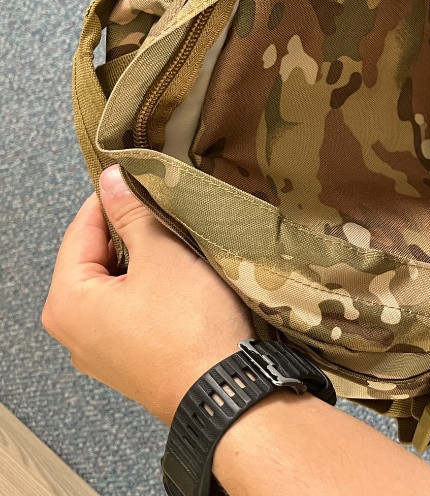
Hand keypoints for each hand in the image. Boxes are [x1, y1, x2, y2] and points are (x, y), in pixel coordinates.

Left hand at [42, 165, 255, 424]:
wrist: (223, 391)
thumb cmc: (189, 329)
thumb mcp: (162, 254)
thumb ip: (132, 213)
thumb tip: (111, 180)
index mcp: (66, 302)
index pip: (81, 229)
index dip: (113, 199)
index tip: (139, 179)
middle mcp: (73, 332)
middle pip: (97, 260)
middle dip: (132, 235)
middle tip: (168, 216)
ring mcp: (101, 353)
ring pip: (118, 287)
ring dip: (146, 265)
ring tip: (181, 252)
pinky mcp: (130, 364)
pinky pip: (134, 314)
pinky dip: (154, 294)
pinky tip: (183, 288)